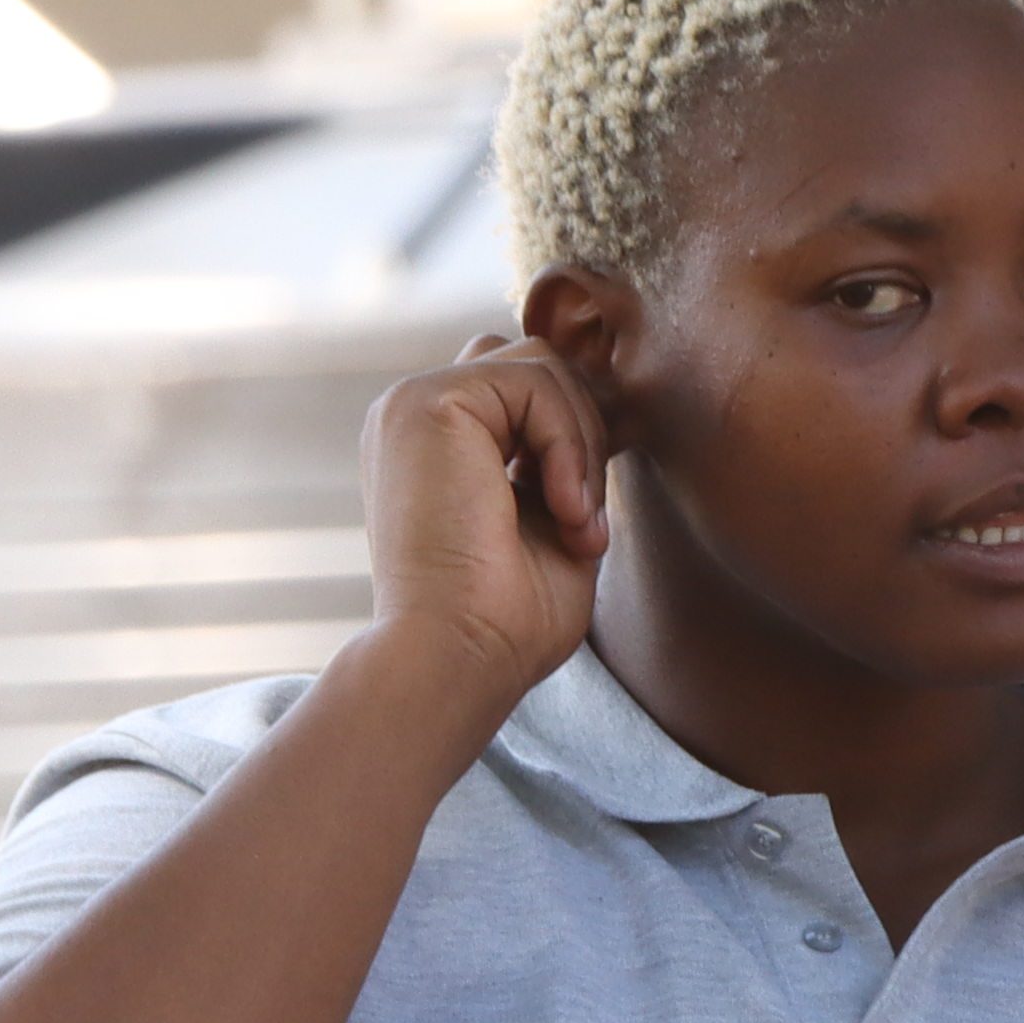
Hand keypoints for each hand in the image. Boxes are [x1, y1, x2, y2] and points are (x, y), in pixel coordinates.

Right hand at [362, 340, 608, 706]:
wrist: (458, 657)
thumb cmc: (506, 619)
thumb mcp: (552, 521)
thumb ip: (565, 460)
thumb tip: (611, 411)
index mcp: (436, 446)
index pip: (526, 394)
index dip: (575, 441)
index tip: (584, 523)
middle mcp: (415, 417)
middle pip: (536, 365)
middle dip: (584, 435)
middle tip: (584, 524)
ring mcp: (413, 403)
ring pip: (542, 365)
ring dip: (581, 445)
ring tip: (574, 522)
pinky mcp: (427, 402)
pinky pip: (536, 381)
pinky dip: (567, 444)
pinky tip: (560, 508)